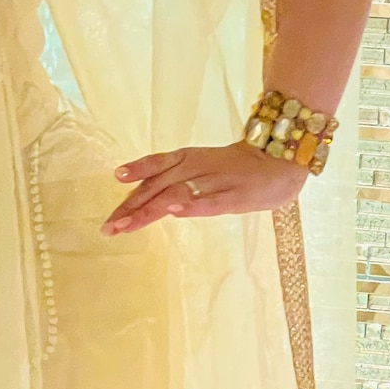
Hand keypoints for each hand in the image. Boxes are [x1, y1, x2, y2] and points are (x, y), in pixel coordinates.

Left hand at [103, 141, 306, 235]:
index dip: (129, 190)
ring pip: (176, 193)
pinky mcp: (234, 195)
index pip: (152, 173)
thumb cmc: (235, 170)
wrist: (281, 160)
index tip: (109, 212)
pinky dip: (191, 205)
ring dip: (149, 209)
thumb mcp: (200, 171)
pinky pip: (210, 201)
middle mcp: (195, 168)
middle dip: (130, 209)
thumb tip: (147, 203)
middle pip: (156, 187)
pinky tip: (172, 212)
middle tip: (108, 228)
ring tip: (127, 225)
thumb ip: (174, 183)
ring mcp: (214, 181)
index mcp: (186, 160)